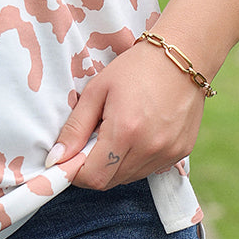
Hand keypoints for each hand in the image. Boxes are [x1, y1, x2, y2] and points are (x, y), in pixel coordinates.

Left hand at [45, 40, 205, 189]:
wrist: (182, 57)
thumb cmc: (135, 68)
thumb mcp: (97, 90)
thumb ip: (75, 127)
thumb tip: (56, 158)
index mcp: (125, 130)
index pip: (93, 177)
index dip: (75, 172)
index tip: (69, 157)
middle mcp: (150, 147)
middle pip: (109, 181)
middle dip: (93, 167)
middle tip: (92, 139)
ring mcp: (169, 152)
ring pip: (129, 177)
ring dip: (114, 165)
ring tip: (117, 132)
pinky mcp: (181, 152)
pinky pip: (149, 169)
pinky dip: (136, 159)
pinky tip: (138, 133)